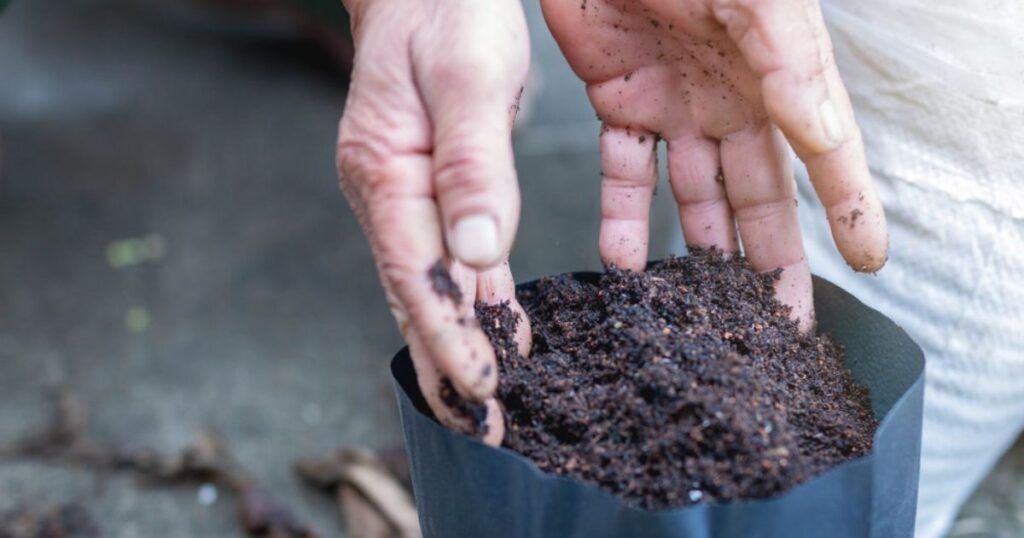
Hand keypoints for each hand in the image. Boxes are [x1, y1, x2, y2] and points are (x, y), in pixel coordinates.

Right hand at [337, 0, 530, 444]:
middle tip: (481, 429)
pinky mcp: (439, 189)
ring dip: (461, 345)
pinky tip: (499, 335)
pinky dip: (476, 302)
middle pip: (416, 294)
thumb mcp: (468, 77)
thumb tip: (479, 252)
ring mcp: (410, 195)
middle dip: (448, 364)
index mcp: (385, 170)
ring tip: (487, 406)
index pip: (413, 270)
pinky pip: (457, 258)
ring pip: (435, 285)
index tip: (479, 386)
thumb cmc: (445, 13)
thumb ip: (471, 166)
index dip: (446, 332)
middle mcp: (388, 193)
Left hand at [542, 0, 887, 328]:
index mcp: (778, 75)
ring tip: (702, 317)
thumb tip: (827, 138)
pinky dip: (623, 219)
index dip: (850, 207)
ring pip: (694, 197)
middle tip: (782, 324)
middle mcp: (732, 99)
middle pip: (760, 194)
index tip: (869, 263)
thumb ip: (789, 63)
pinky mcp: (619, 101)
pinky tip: (626, 265)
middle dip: (772, 260)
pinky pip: (624, 174)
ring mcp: (674, 104)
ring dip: (701, 254)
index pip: (824, 152)